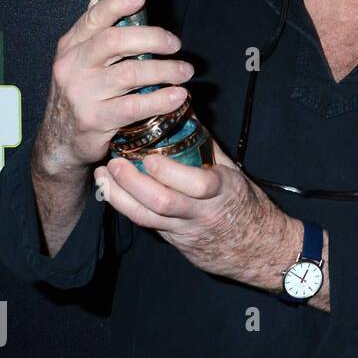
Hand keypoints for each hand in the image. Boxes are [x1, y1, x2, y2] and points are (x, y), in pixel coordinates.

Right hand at [34, 0, 194, 179]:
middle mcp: (73, 66)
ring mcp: (82, 93)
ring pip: (130, 74)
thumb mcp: (80, 60)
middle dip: (152, 38)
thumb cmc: (81, 93)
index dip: (116, 4)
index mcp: (72, 46)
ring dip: (165, 70)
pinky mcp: (95, 119)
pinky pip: (135, 106)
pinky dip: (161, 100)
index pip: (93, 18)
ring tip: (185, 72)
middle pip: (114, 42)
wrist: (61, 140)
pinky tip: (178, 96)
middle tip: (176, 44)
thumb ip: (96, 31)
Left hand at [93, 135, 290, 284]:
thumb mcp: (232, 170)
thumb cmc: (243, 203)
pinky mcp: (172, 239)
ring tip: (104, 176)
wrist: (253, 247)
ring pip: (146, 218)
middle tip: (114, 163)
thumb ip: (206, 143)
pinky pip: (144, 223)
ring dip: (119, 196)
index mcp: (223, 191)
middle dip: (133, 183)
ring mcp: (185, 229)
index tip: (150, 157)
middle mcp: (202, 212)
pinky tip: (110, 190)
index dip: (170, 172)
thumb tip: (183, 109)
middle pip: (163, 203)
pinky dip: (124, 205)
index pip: (198, 185)